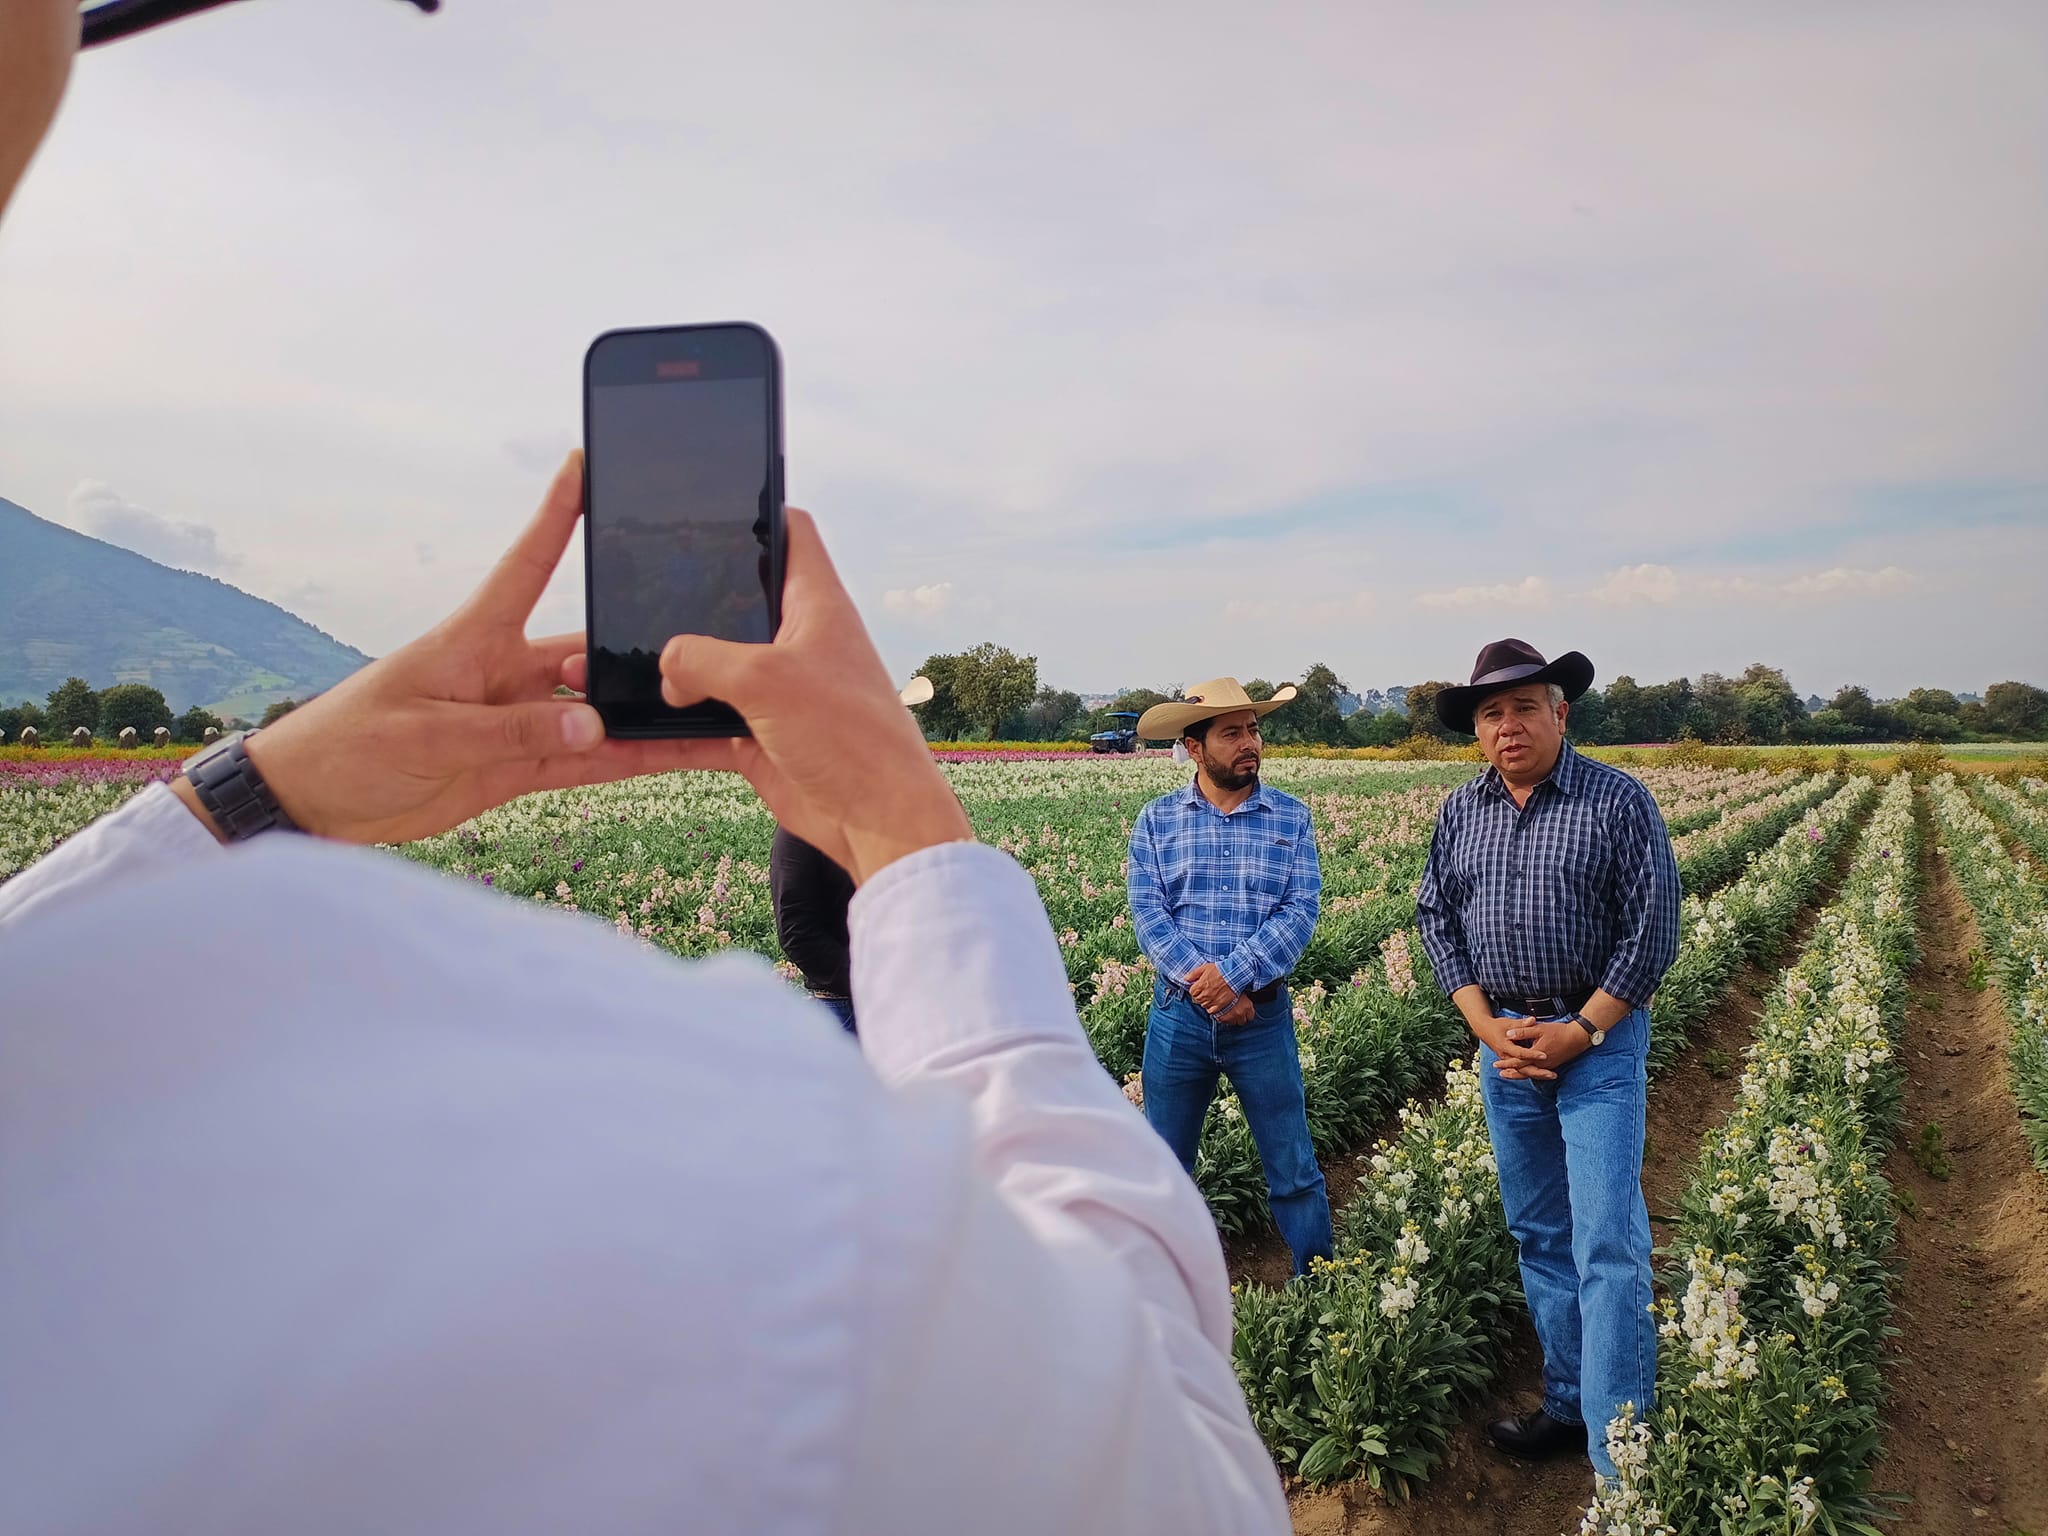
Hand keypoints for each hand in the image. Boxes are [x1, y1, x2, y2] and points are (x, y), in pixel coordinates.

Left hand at [216, 454, 711, 845]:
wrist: (310, 802)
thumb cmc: (348, 745)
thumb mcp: (427, 734)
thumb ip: (511, 730)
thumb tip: (593, 724)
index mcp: (474, 638)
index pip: (528, 563)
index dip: (558, 515)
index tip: (586, 464)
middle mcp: (504, 671)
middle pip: (588, 652)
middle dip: (640, 648)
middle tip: (699, 652)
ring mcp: (516, 719)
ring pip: (598, 711)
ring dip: (646, 714)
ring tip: (709, 713)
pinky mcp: (516, 764)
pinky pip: (586, 759)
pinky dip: (629, 757)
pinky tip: (674, 754)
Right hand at [585, 505, 971, 885]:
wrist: (878, 822)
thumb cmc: (847, 738)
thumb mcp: (766, 679)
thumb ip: (703, 659)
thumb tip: (665, 667)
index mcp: (815, 603)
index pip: (790, 531)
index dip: (756, 507)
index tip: (709, 501)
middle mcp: (796, 641)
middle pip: (735, 598)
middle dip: (688, 596)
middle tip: (636, 587)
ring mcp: (776, 691)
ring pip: (710, 666)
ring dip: (669, 670)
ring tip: (615, 658)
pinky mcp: (759, 737)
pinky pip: (702, 723)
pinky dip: (670, 726)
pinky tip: (629, 724)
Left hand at [1187, 961, 1236, 1013]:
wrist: (1233, 974)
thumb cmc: (1219, 970)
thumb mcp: (1205, 968)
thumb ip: (1194, 974)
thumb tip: (1185, 978)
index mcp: (1200, 985)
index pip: (1192, 992)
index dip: (1195, 989)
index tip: (1198, 987)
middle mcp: (1205, 994)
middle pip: (1197, 999)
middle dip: (1199, 995)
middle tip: (1204, 991)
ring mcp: (1212, 1000)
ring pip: (1203, 1005)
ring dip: (1205, 1001)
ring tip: (1210, 996)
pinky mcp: (1220, 1004)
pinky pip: (1211, 1011)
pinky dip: (1211, 1008)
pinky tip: (1213, 1003)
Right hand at [1216, 994, 1255, 1026]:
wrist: (1218, 990)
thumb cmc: (1230, 989)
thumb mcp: (1241, 993)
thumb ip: (1245, 1001)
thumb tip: (1246, 1004)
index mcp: (1247, 1007)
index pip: (1251, 1017)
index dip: (1247, 1014)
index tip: (1245, 1012)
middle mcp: (1241, 1013)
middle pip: (1243, 1021)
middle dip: (1240, 1018)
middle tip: (1236, 1012)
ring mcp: (1232, 1017)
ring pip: (1234, 1023)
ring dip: (1232, 1019)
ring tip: (1229, 1013)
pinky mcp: (1224, 1019)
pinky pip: (1226, 1023)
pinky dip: (1225, 1019)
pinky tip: (1224, 1014)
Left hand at [1495, 1019, 1591, 1080]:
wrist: (1578, 1038)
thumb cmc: (1559, 1032)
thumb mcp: (1539, 1029)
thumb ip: (1523, 1031)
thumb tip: (1508, 1033)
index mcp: (1536, 1055)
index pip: (1518, 1062)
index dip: (1506, 1063)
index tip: (1496, 1064)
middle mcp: (1542, 1064)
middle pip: (1523, 1071)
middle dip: (1511, 1072)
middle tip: (1500, 1073)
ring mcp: (1548, 1066)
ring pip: (1531, 1073)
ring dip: (1520, 1074)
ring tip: (1510, 1074)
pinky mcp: (1553, 1065)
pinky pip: (1538, 1072)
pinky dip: (1530, 1072)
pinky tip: (1527, 1070)